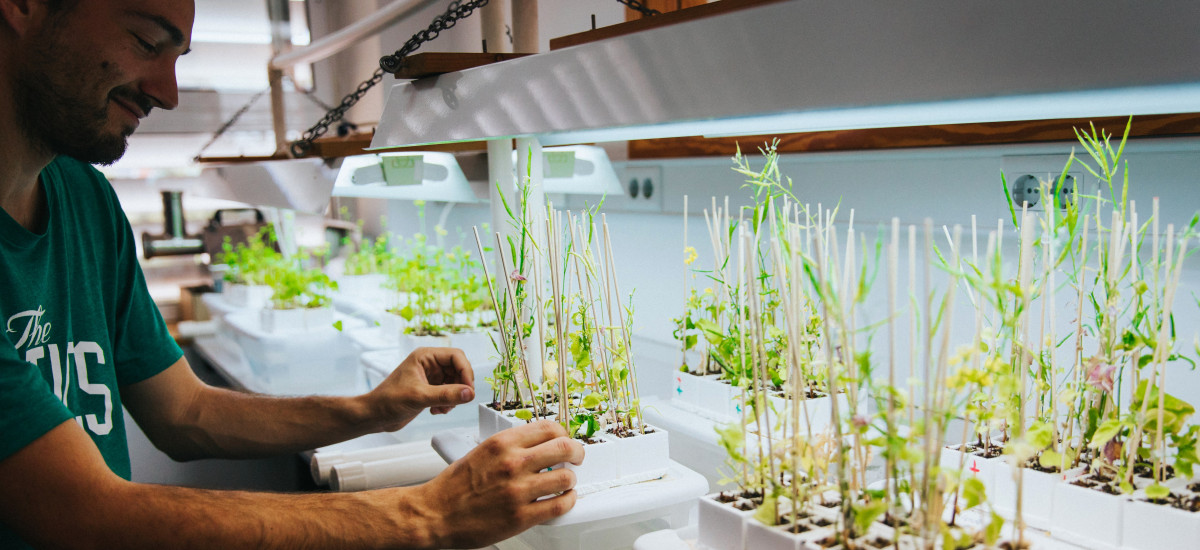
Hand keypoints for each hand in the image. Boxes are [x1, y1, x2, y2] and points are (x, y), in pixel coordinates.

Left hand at [363, 347, 475, 432]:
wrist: (375, 416)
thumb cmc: (388, 400)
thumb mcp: (419, 397)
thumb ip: (446, 395)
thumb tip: (469, 393)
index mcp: (425, 356)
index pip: (456, 356)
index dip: (465, 371)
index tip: (468, 388)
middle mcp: (429, 364)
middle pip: (458, 369)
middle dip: (460, 386)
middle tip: (460, 400)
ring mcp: (430, 377)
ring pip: (455, 383)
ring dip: (453, 397)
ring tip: (443, 408)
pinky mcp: (430, 390)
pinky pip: (449, 393)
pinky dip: (447, 403)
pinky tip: (436, 410)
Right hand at [411, 420, 583, 547]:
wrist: (434, 514)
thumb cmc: (453, 486)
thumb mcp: (480, 452)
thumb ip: (509, 446)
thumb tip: (537, 444)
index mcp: (502, 443)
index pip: (550, 428)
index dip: (564, 433)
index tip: (565, 440)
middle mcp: (512, 463)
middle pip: (565, 448)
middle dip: (577, 452)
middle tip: (577, 458)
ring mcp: (518, 490)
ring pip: (566, 477)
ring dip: (571, 479)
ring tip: (566, 482)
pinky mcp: (521, 516)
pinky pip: (559, 505)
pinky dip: (568, 501)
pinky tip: (563, 499)